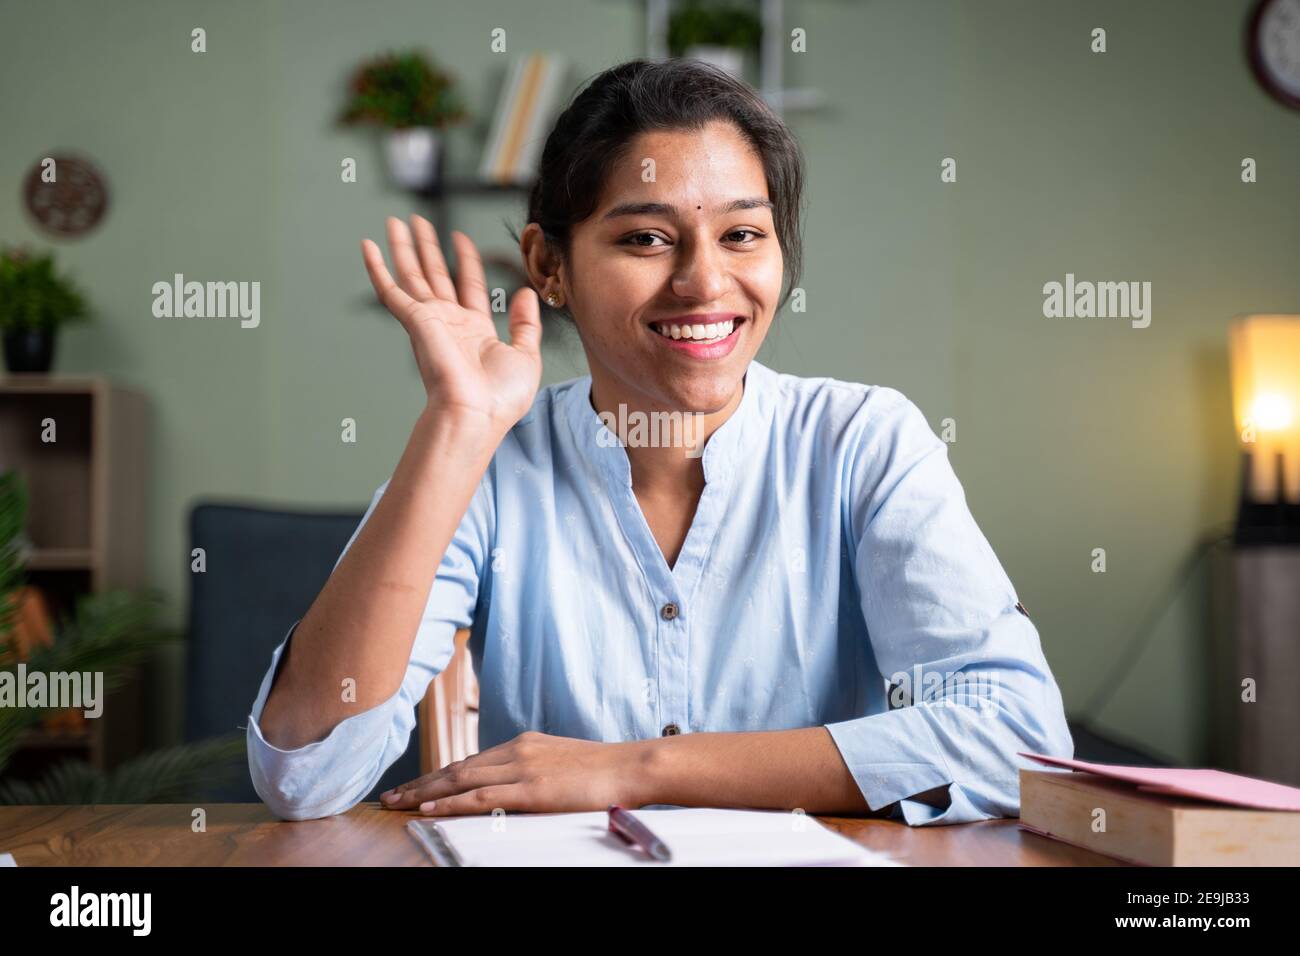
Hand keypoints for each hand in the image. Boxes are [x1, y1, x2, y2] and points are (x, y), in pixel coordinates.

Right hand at [361, 215, 541, 432]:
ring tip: (396, 220)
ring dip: (404, 247)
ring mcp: (430, 321)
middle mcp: (449, 323)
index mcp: (475, 331)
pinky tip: (367, 246)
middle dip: (427, 247)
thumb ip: (525, 324)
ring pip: (413, 274)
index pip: (469, 286)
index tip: (461, 238)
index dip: (466, 261)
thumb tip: (526, 294)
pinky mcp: (414, 321)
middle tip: (417, 221)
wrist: (476, 414)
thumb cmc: (500, 398)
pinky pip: (390, 290)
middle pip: (435, 275)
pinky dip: (377, 267)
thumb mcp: (526, 356)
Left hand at [379, 731, 654, 815]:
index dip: (437, 775)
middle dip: (420, 784)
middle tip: (390, 796)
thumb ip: (533, 771)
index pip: (469, 761)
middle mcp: (516, 751)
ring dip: (424, 793)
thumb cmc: (602, 771)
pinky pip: (481, 796)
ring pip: (460, 780)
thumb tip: (512, 788)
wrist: (630, 767)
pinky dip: (452, 803)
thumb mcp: (559, 764)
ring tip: (397, 804)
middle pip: (455, 768)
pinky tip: (430, 809)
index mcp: (522, 744)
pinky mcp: (531, 789)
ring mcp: (522, 769)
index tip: (414, 786)